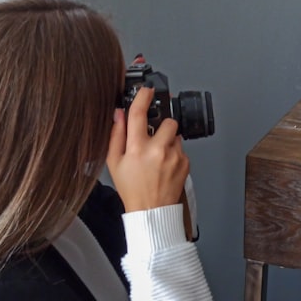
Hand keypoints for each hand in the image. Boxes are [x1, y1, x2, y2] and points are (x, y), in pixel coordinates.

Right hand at [106, 87, 189, 211]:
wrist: (152, 211)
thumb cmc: (132, 188)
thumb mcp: (114, 163)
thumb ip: (116, 135)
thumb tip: (119, 114)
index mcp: (137, 148)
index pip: (139, 114)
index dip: (143, 97)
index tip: (146, 90)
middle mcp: (158, 149)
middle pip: (167, 121)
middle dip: (161, 126)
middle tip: (153, 139)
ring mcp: (174, 156)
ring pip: (175, 135)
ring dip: (168, 140)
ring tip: (158, 157)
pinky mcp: (185, 162)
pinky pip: (181, 149)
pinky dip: (174, 153)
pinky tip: (165, 166)